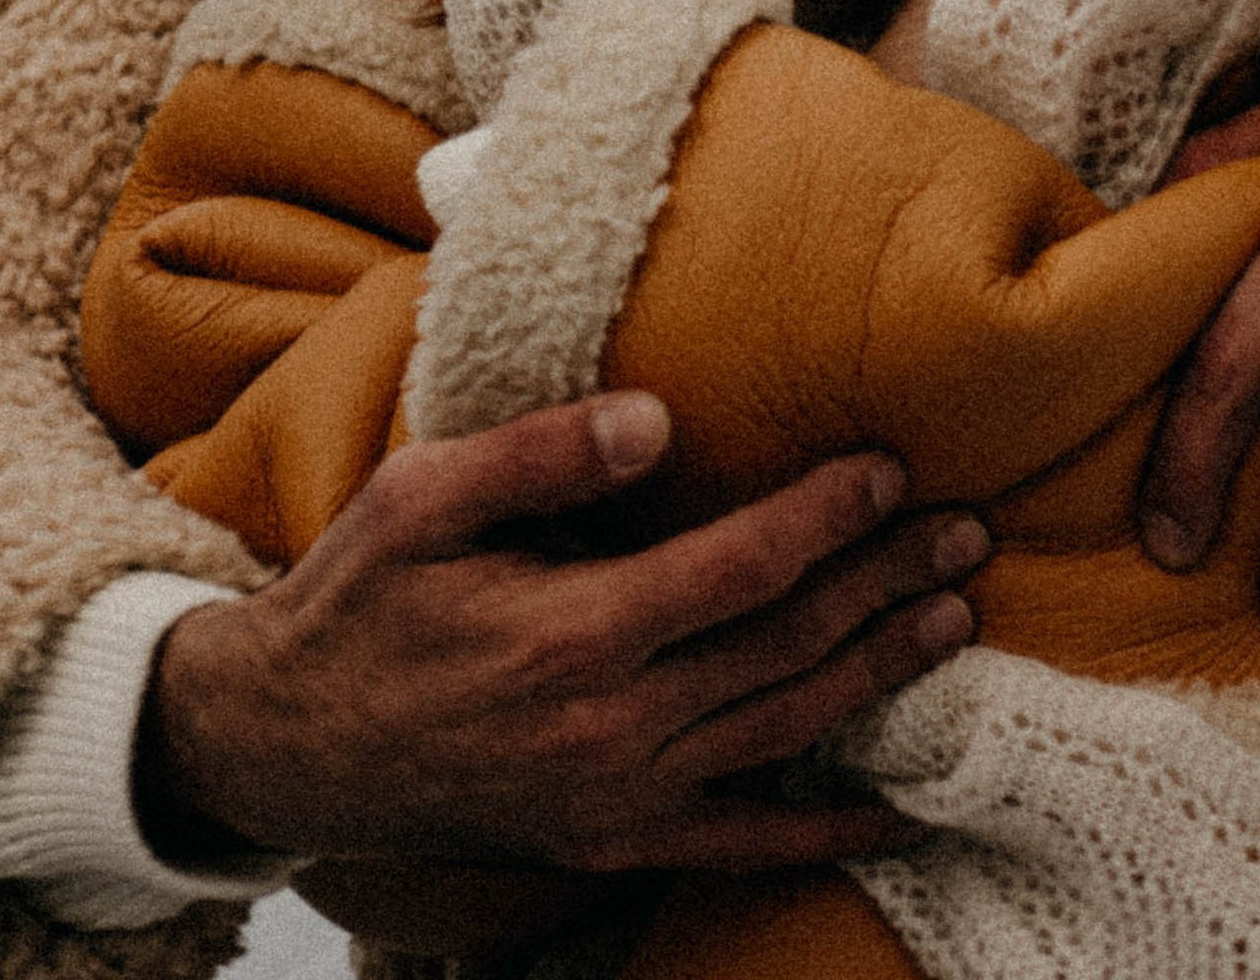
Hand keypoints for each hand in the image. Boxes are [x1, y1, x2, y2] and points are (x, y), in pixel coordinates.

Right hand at [137, 392, 984, 871]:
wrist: (293, 745)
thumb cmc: (360, 601)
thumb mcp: (419, 497)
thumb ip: (538, 452)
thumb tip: (655, 419)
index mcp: (570, 634)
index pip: (737, 571)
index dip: (825, 521)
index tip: (891, 469)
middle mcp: (610, 728)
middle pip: (783, 650)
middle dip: (883, 586)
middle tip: (966, 532)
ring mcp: (618, 797)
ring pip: (784, 733)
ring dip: (881, 677)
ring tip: (956, 620)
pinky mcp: (615, 841)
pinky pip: (747, 840)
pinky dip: (836, 830)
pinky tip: (909, 810)